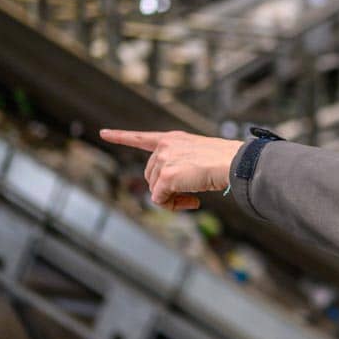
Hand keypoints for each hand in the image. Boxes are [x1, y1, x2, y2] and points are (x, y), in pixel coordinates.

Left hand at [100, 129, 241, 210]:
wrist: (234, 163)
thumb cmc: (226, 161)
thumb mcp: (200, 157)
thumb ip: (182, 166)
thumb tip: (173, 189)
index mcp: (173, 139)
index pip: (141, 137)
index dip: (121, 136)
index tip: (103, 133)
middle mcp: (165, 146)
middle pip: (151, 175)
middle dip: (166, 189)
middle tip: (189, 196)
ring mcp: (164, 160)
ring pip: (155, 189)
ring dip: (172, 198)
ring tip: (194, 197)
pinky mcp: (166, 177)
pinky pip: (161, 200)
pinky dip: (175, 206)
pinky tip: (194, 201)